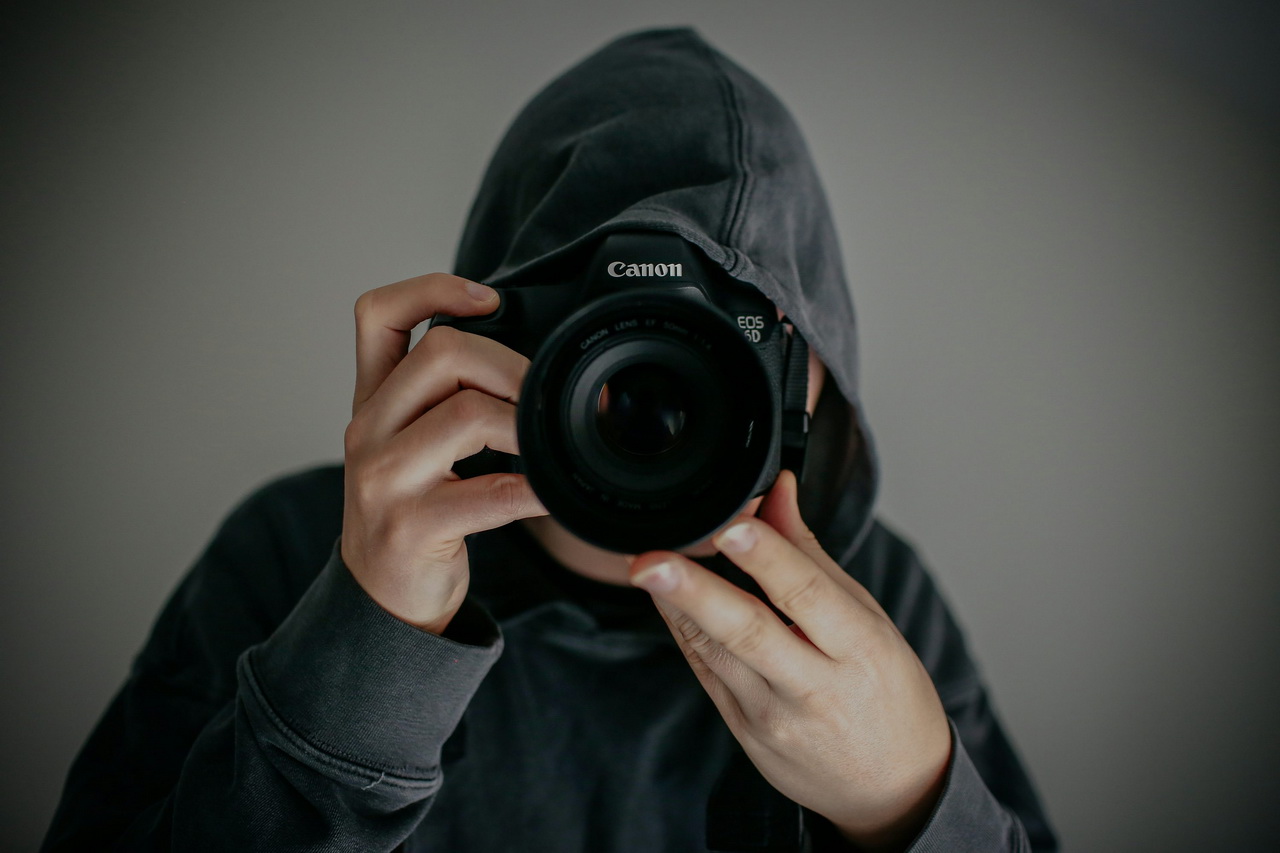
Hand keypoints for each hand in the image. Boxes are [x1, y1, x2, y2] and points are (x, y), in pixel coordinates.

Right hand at [342, 273, 547, 633]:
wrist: (383, 598)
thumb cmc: (413, 511)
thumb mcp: (407, 443)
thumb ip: (440, 397)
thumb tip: (520, 356)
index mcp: (371, 401)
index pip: (378, 314)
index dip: (434, 288)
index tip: (489, 299)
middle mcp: (367, 431)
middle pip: (442, 354)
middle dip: (512, 366)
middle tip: (545, 396)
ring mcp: (383, 480)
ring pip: (467, 416)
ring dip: (527, 426)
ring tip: (549, 445)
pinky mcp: (410, 527)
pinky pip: (490, 493)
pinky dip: (534, 489)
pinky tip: (552, 492)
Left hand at [627, 470, 950, 851]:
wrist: (893, 787)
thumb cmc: (886, 691)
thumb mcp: (867, 618)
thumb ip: (810, 555)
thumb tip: (776, 490)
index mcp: (860, 648)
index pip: (807, 594)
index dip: (767, 558)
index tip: (732, 524)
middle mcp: (815, 686)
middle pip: (748, 631)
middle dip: (695, 592)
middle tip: (651, 561)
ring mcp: (774, 716)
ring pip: (716, 653)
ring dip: (676, 606)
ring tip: (644, 567)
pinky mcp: (746, 734)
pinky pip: (706, 674)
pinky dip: (683, 632)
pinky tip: (663, 599)